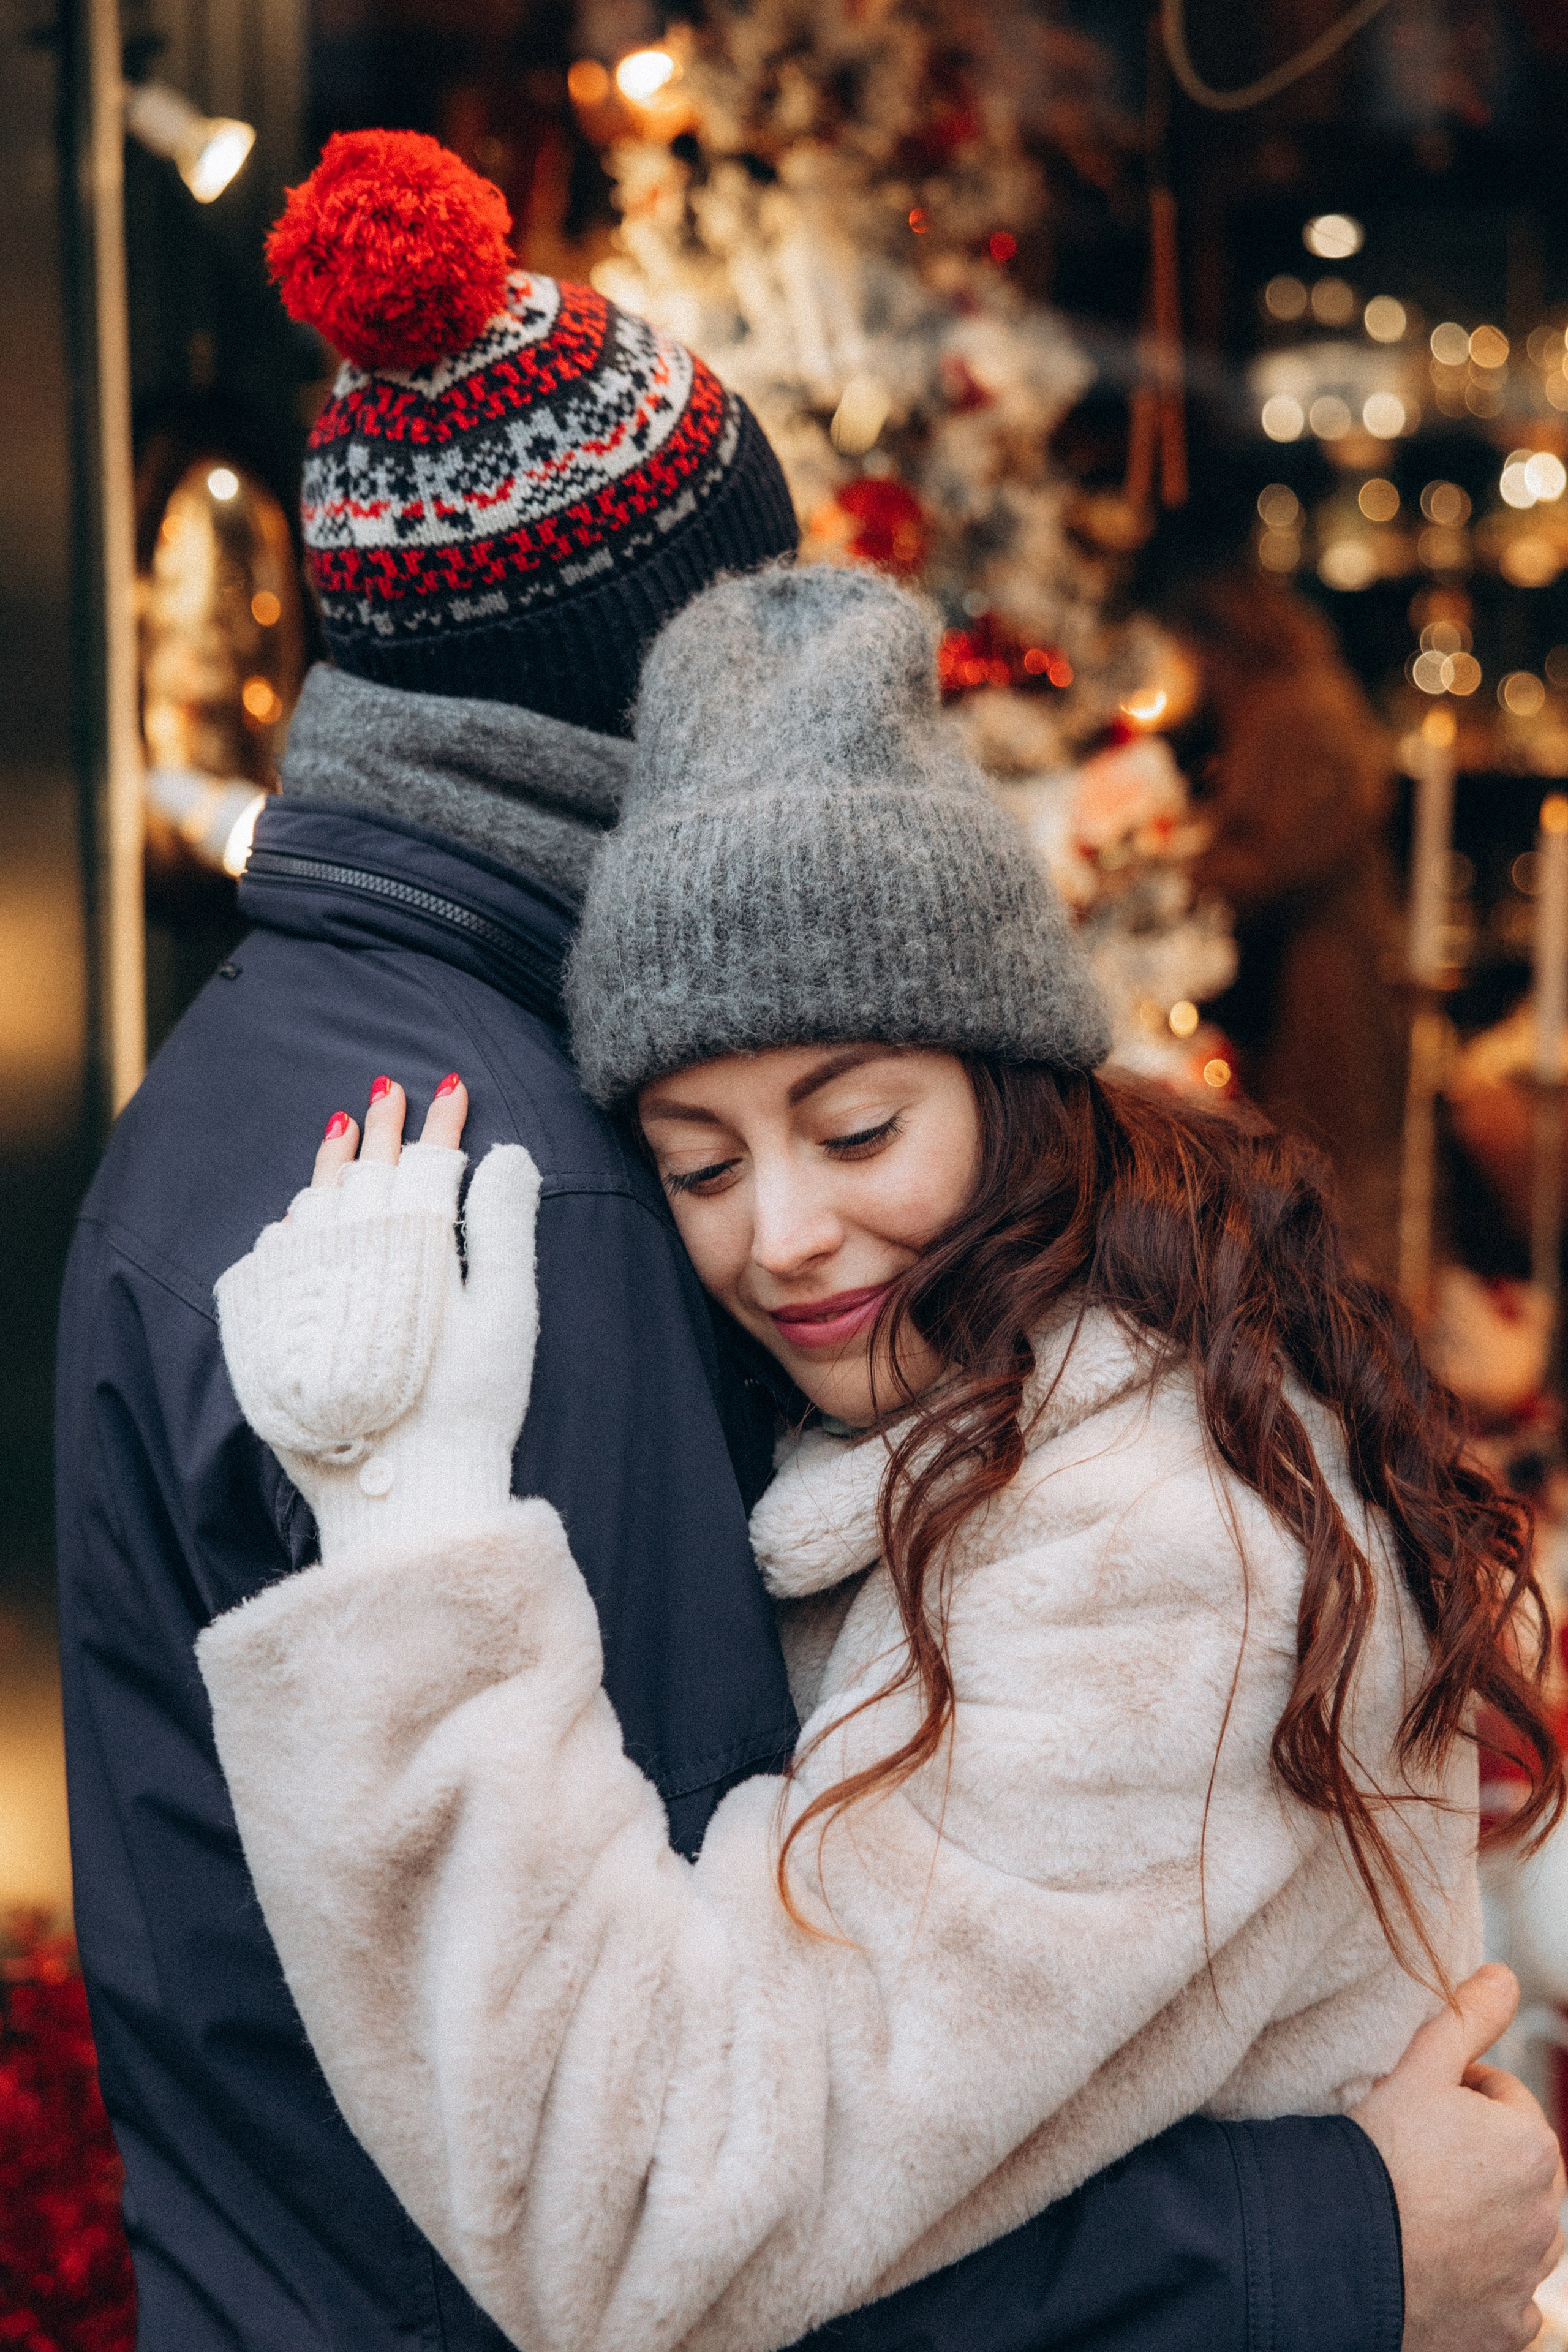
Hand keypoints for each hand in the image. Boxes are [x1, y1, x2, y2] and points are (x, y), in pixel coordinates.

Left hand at [215, 1075, 541, 1565]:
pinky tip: (301, 1214)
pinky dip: (294, 1223)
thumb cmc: (468, 1411)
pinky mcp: (272, 1334)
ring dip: (331, 1168)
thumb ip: (503, 1228)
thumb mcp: (506, 1317)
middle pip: (363, 1176)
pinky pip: (276, 1257)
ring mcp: (302, 1296)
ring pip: (312, 1208)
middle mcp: (347, 1263)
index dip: (439, 1125)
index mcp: (410, 1253)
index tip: (449, 1086)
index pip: (424, 1166)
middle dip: (381, 1131)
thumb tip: (507, 1153)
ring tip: (341, 1134)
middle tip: (386, 1091)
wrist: (401, 1496)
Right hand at [1350, 1963, 1565, 2351]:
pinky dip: (1484, 2287)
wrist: (1335, 2251)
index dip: (1459, 2096)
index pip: (1505, 2101)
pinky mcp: (1502, 2332)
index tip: (1417, 2109)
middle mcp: (1544, 2219)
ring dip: (1489, 2222)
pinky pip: (1507, 2303)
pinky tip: (1438, 2268)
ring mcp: (1524, 2282)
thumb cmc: (1375, 2153)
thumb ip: (1465, 2017)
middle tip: (1416, 2157)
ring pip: (1519, 2236)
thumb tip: (1503, 1977)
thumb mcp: (1415, 2068)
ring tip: (1423, 2210)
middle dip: (1480, 2159)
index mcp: (1532, 2148)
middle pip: (1516, 2171)